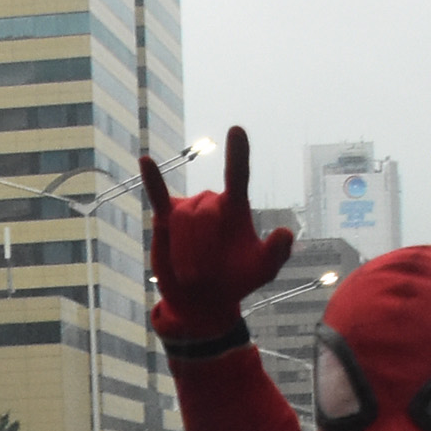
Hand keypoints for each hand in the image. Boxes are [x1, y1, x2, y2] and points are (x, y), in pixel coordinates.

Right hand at [141, 125, 292, 336]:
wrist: (204, 300)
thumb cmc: (237, 280)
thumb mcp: (263, 270)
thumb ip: (276, 251)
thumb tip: (284, 232)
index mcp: (236, 206)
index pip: (238, 174)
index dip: (237, 153)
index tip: (235, 131)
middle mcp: (212, 201)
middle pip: (206, 213)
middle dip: (204, 248)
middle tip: (202, 276)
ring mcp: (188, 208)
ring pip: (184, 220)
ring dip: (186, 252)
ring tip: (190, 274)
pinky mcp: (165, 219)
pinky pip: (157, 195)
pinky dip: (152, 179)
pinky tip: (145, 161)